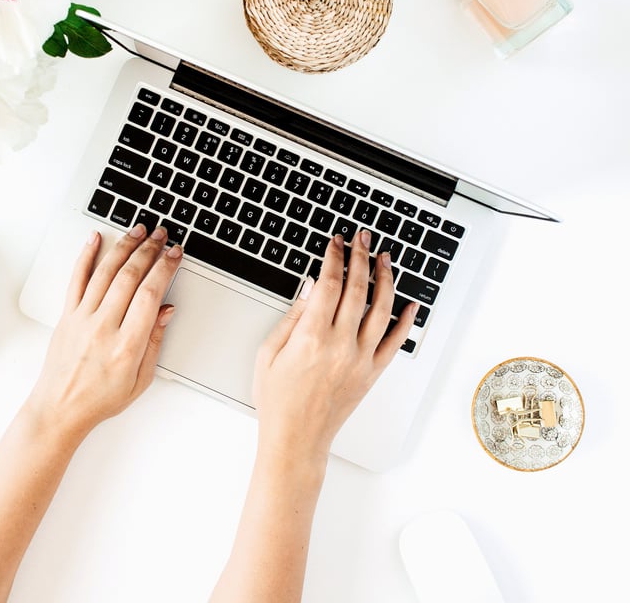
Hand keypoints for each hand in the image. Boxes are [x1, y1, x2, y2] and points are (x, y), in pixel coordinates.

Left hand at [26, 224, 182, 440]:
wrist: (59, 409)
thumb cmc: (100, 399)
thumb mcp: (140, 379)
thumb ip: (154, 341)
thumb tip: (165, 310)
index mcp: (126, 345)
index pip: (150, 294)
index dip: (165, 268)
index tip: (175, 254)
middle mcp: (103, 327)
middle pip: (129, 276)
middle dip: (149, 250)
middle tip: (161, 235)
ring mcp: (82, 318)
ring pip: (105, 272)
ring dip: (124, 246)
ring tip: (138, 230)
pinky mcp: (66, 315)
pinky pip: (76, 279)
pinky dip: (86, 255)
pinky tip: (95, 238)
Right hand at [253, 230, 417, 464]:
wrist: (296, 439)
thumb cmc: (277, 401)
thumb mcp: (268, 353)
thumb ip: (291, 317)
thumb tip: (311, 288)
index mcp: (311, 338)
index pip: (330, 285)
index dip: (335, 258)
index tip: (336, 243)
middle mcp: (340, 345)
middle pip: (358, 290)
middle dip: (361, 258)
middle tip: (362, 239)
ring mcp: (360, 360)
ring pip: (381, 310)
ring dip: (386, 280)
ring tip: (385, 259)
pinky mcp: (371, 374)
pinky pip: (395, 343)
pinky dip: (405, 322)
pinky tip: (411, 304)